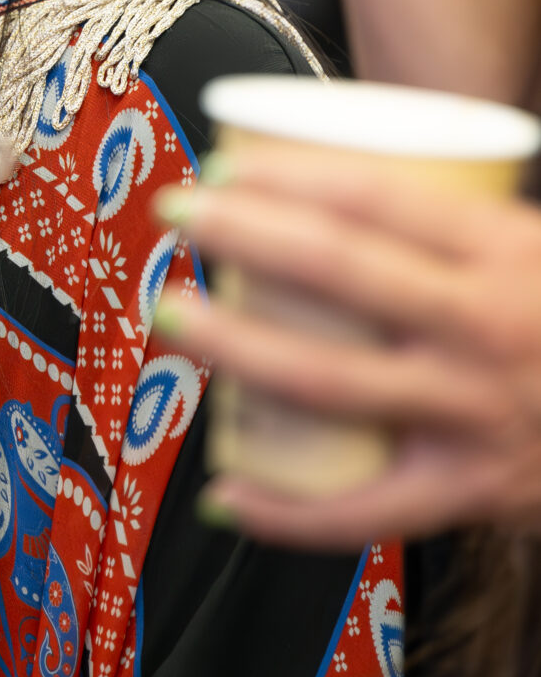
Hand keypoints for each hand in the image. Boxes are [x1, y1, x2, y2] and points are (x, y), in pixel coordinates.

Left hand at [152, 148, 540, 545]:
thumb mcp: (532, 246)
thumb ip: (456, 219)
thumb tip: (341, 171)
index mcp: (503, 251)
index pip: (378, 197)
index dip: (289, 176)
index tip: (220, 164)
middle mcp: (485, 327)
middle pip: (341, 271)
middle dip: (243, 235)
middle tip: (176, 213)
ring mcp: (477, 411)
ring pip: (332, 379)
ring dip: (237, 347)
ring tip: (172, 316)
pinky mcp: (476, 489)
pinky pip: (368, 509)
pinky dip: (288, 511)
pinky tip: (224, 493)